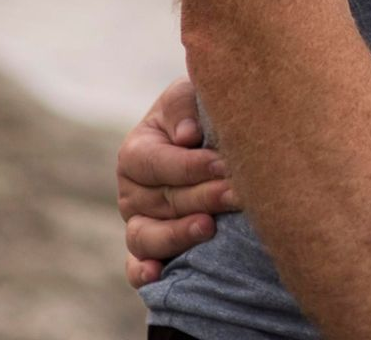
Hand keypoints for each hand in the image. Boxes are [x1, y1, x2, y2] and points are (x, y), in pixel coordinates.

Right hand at [117, 75, 241, 286]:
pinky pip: (136, 267)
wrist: (214, 138)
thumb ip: (185, 107)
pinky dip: (142, 272)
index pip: (157, 163)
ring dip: (179, 234)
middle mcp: (132, 191)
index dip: (190, 165)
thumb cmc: (203, 113)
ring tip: (209, 227)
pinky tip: (157, 273)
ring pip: (147, 236)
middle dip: (203, 196)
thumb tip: (186, 136)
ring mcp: (139, 222)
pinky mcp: (149, 250)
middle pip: (163, 200)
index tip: (224, 163)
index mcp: (136, 152)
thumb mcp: (191, 95)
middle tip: (238, 193)